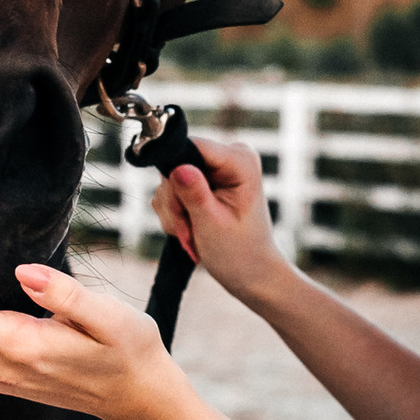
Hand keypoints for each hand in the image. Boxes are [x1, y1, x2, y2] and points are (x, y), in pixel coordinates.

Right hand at [154, 129, 286, 299]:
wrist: (251, 273)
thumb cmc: (240, 252)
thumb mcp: (213, 225)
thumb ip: (194, 194)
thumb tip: (176, 168)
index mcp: (239, 160)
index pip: (190, 146)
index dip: (175, 174)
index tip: (180, 209)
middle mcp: (228, 156)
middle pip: (175, 163)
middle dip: (174, 202)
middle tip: (188, 231)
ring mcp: (214, 169)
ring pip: (169, 180)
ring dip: (173, 213)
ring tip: (192, 235)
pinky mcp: (202, 181)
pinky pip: (171, 190)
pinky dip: (175, 215)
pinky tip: (190, 231)